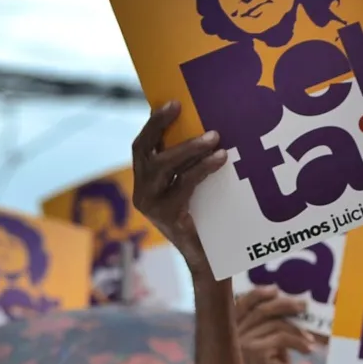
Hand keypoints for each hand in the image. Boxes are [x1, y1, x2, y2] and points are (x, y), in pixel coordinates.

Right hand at [132, 102, 226, 281]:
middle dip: (161, 126)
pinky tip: (220, 158)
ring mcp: (151, 206)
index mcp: (145, 183)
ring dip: (189, 147)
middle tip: (182, 108)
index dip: (153, 123)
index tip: (171, 102)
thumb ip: (190, 165)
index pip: (142, 147)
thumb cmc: (207, 220)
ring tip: (214, 136)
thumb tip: (206, 127)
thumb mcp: (194, 187)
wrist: (211, 261)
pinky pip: (183, 183)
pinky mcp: (166, 216)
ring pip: (163, 165)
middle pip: (145, 151)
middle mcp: (142, 194)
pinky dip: (202, 168)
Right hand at [235, 287, 313, 363]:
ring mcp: (240, 344)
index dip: (257, 294)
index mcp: (230, 336)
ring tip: (311, 340)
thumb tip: (289, 307)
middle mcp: (230, 338)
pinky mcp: (254, 352)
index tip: (275, 290)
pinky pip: (281, 336)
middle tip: (304, 306)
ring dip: (297, 328)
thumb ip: (271, 331)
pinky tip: (309, 350)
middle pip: (260, 309)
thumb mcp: (271, 352)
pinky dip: (299, 341)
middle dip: (284, 304)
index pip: (240, 305)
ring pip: (274, 322)